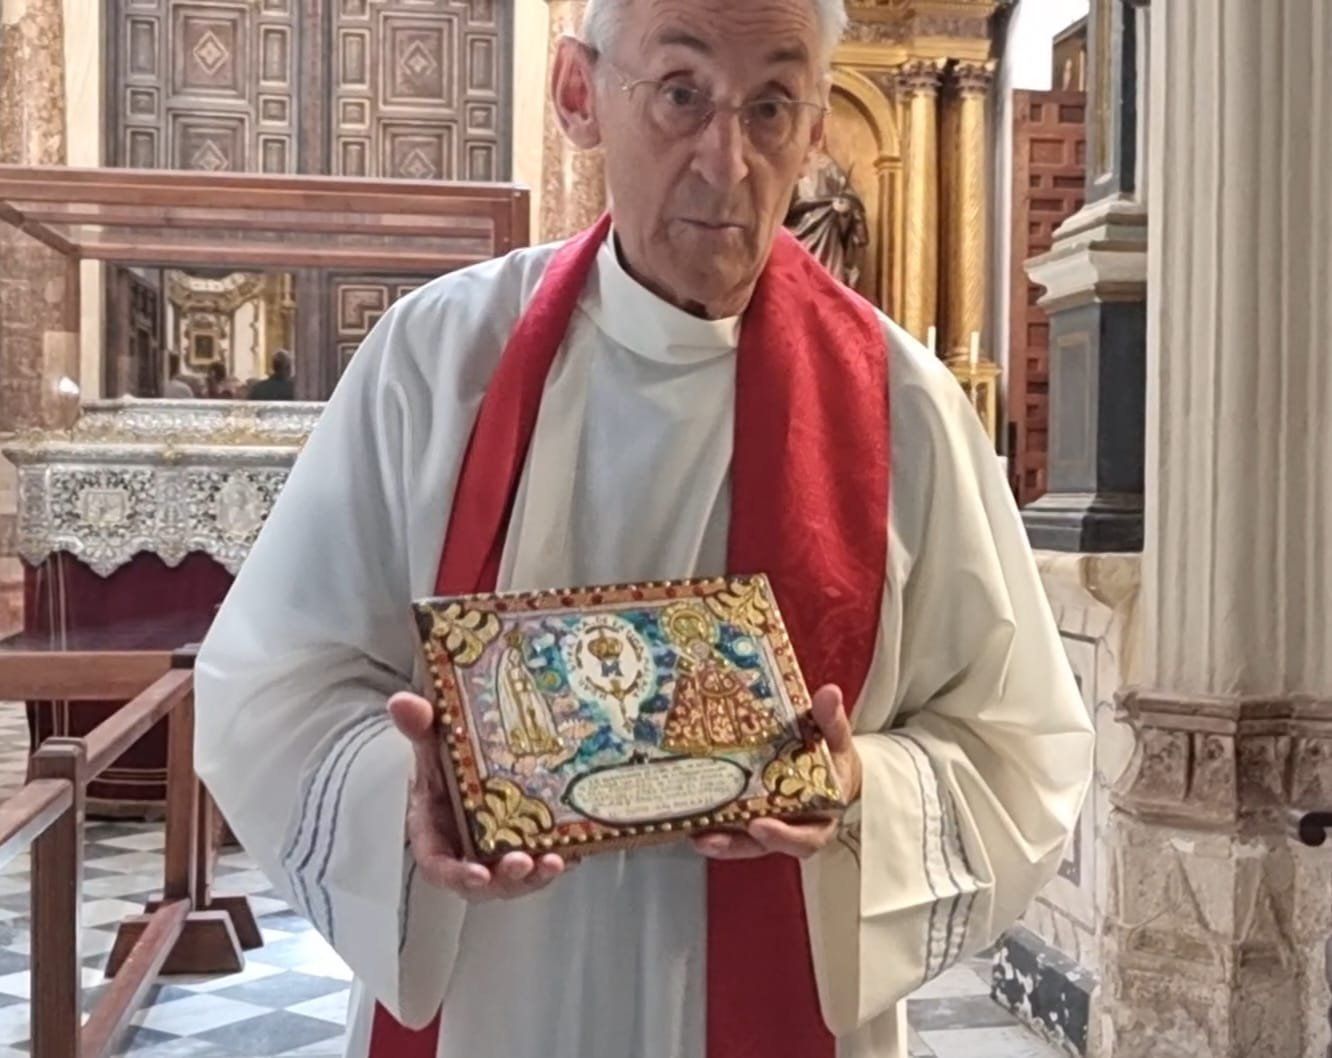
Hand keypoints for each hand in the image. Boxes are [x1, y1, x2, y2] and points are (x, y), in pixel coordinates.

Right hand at [388, 692, 570, 900]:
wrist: (470, 754)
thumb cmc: (444, 758)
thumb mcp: (432, 742)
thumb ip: (420, 727)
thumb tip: (402, 702)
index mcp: (435, 833)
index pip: (439, 865)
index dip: (457, 874)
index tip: (477, 874)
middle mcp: (465, 849)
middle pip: (482, 882)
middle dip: (504, 879)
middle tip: (523, 863)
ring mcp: (497, 852)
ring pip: (514, 879)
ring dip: (535, 877)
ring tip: (555, 861)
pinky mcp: (525, 845)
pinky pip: (540, 862)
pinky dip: (558, 860)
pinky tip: (576, 851)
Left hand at [693, 684, 860, 861]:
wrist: (831, 768)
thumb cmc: (834, 759)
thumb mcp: (836, 741)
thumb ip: (832, 721)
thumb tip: (829, 693)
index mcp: (819, 818)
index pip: (805, 837)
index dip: (783, 836)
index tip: (759, 825)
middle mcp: (791, 827)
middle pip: (764, 845)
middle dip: (737, 844)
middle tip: (712, 837)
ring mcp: (767, 824)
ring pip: (742, 841)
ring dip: (718, 840)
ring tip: (694, 833)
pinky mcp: (748, 816)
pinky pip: (730, 826)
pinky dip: (713, 824)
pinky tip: (691, 816)